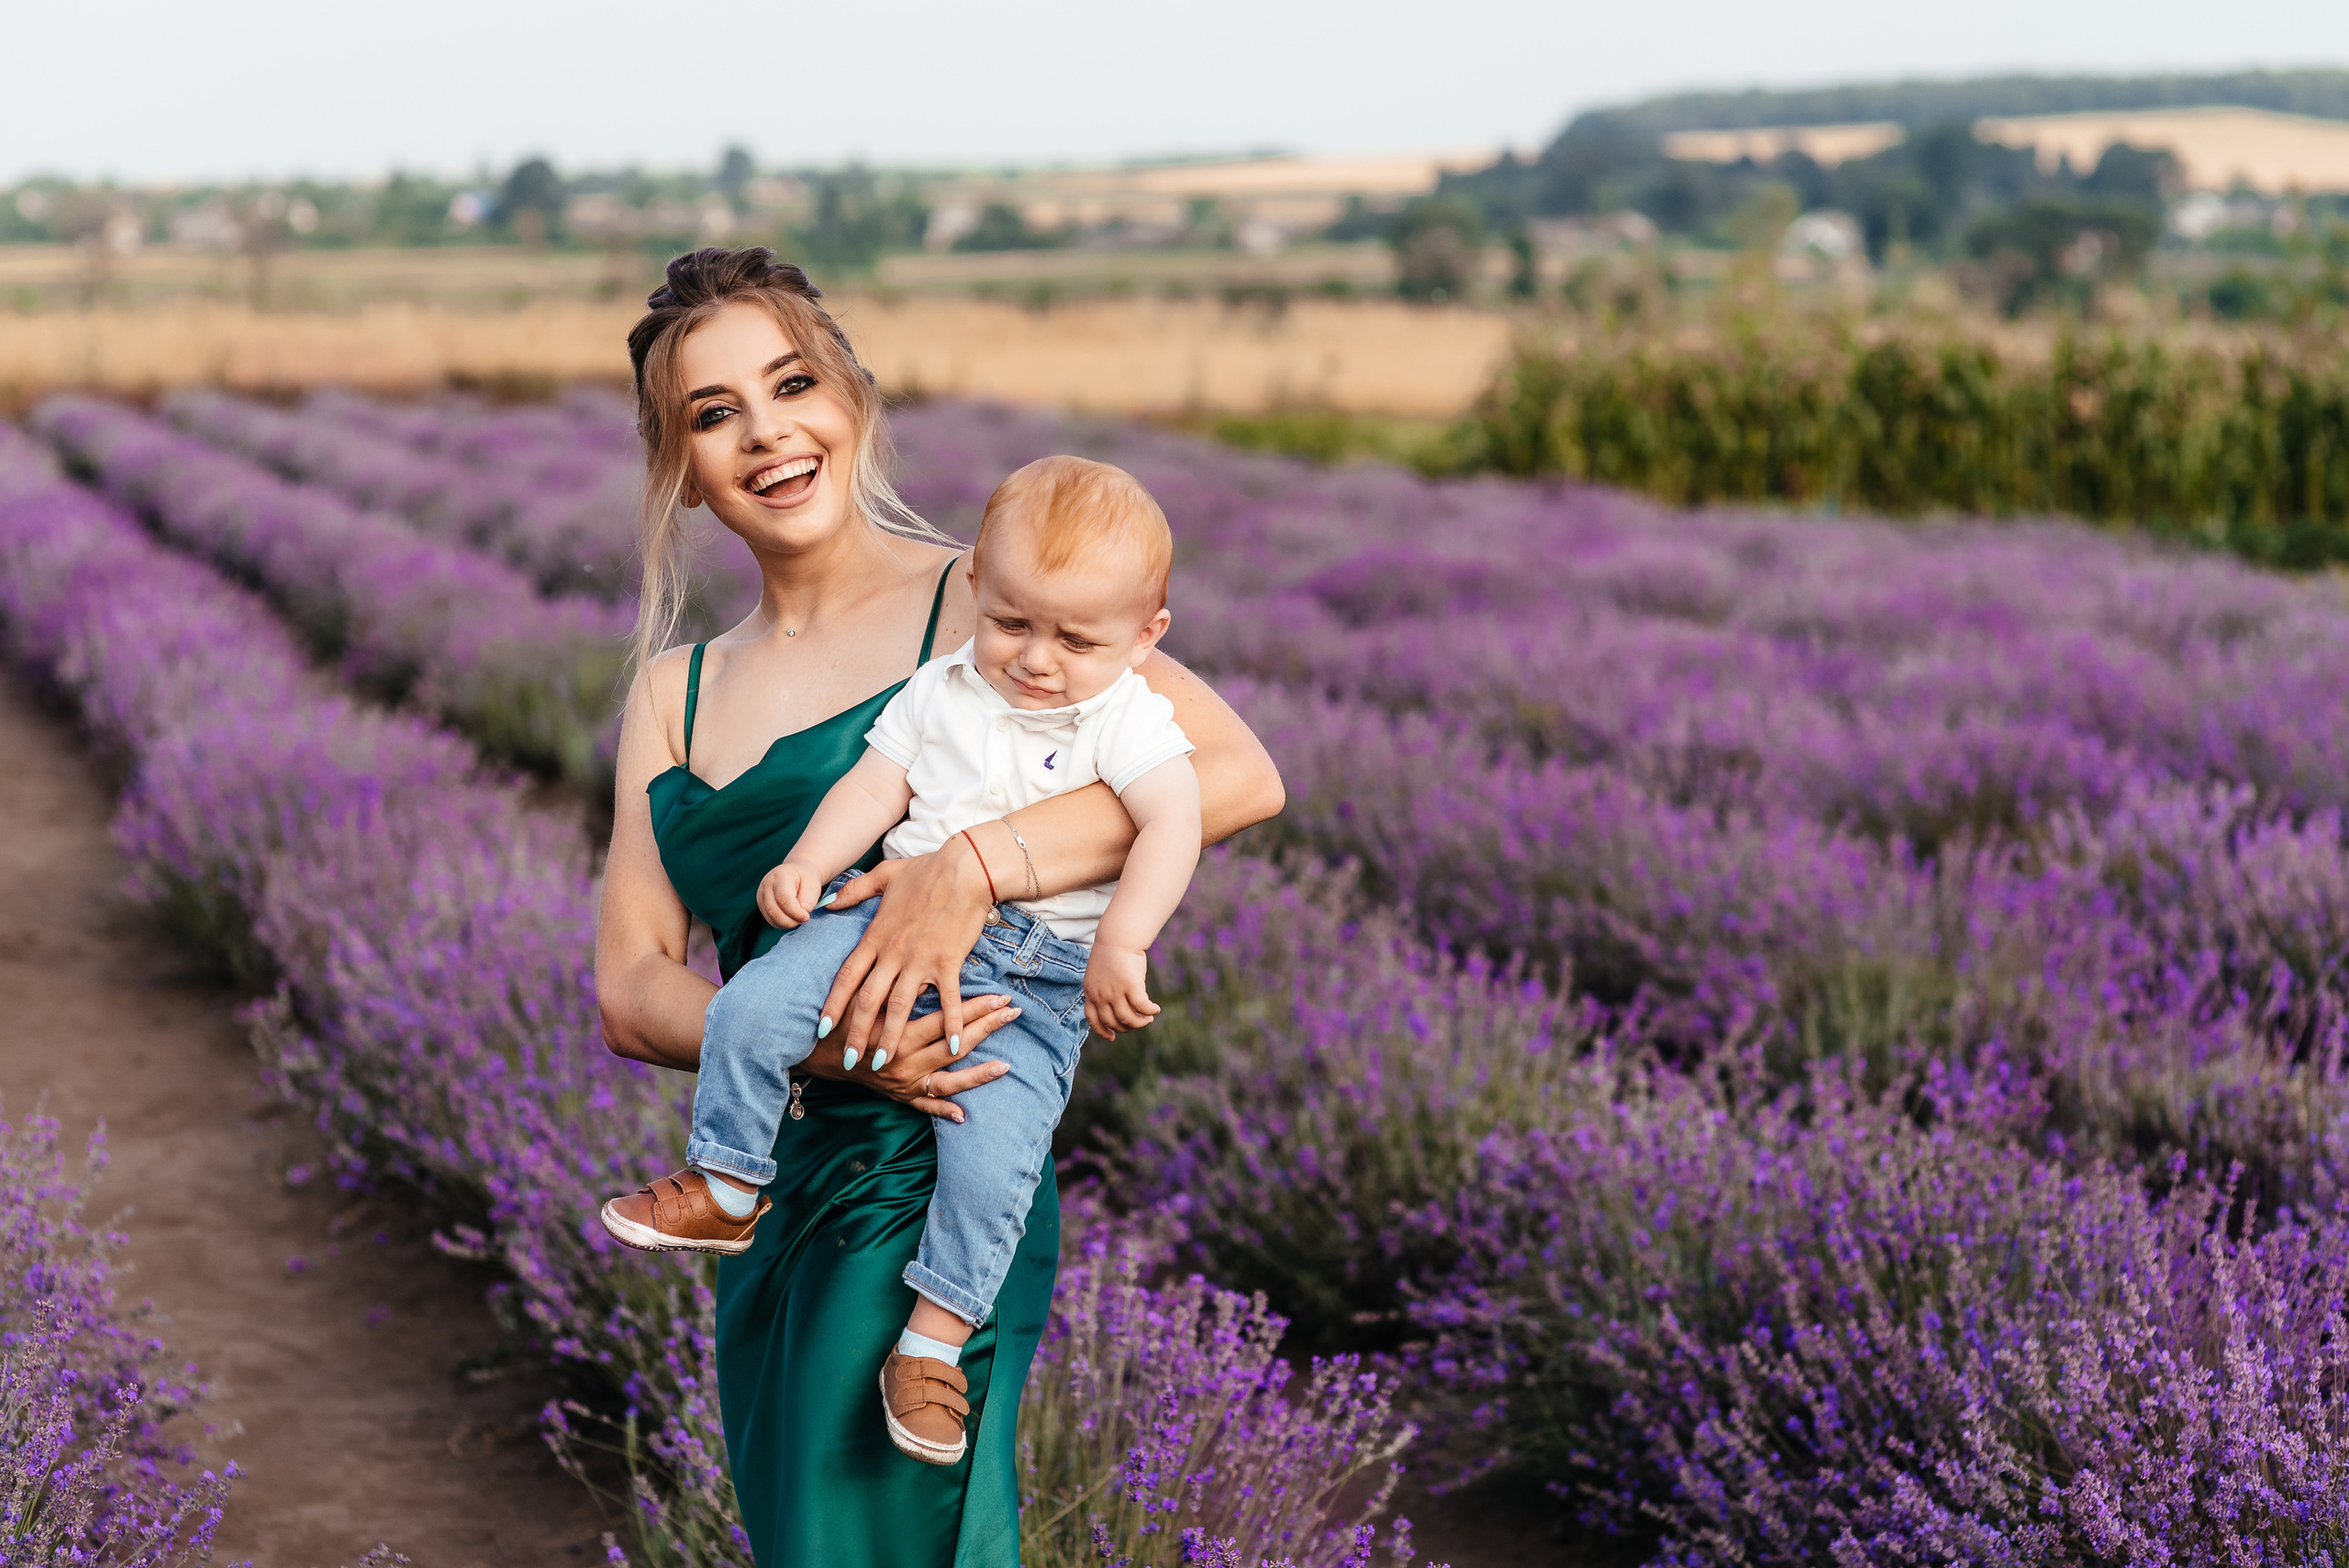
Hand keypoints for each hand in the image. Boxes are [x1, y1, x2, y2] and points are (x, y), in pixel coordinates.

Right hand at [756, 860, 833, 928]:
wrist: (796, 872)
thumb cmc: (805, 878)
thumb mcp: (813, 884)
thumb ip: (809, 901)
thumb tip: (801, 916)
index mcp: (780, 876)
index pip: (783, 898)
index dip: (795, 912)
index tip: (806, 916)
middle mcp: (766, 886)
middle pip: (774, 911)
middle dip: (791, 921)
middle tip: (804, 918)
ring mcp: (761, 896)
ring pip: (772, 918)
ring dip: (788, 923)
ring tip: (799, 916)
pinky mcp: (762, 905)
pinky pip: (771, 921)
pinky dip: (783, 923)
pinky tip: (792, 917)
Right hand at [801, 991, 1020, 1121]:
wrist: (815, 1053)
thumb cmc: (839, 1020)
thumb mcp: (861, 1000)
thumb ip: (892, 990)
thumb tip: (929, 972)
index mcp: (897, 1036)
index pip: (946, 1020)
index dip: (974, 1007)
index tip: (1000, 994)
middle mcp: (904, 1064)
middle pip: (954, 1046)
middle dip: (986, 1028)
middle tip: (1013, 1013)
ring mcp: (904, 1084)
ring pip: (948, 1081)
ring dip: (979, 1074)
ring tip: (1006, 1065)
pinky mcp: (899, 1098)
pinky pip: (924, 1108)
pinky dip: (943, 1112)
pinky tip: (965, 1115)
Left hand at [817, 840, 994, 1069]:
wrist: (965, 867)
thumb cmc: (927, 869)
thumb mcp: (883, 875)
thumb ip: (853, 892)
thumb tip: (827, 903)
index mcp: (877, 936)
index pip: (847, 976)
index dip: (833, 1005)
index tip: (821, 1028)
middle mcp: (894, 952)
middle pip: (869, 1000)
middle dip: (856, 1034)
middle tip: (849, 1061)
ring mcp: (921, 959)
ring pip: (900, 1006)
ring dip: (891, 1037)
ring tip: (884, 1062)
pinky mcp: (949, 962)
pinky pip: (948, 1000)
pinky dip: (951, 1024)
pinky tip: (952, 1046)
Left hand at [1083, 946, 1160, 1039]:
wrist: (1118, 937)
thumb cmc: (1112, 954)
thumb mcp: (1100, 976)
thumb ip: (1104, 992)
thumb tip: (1117, 1008)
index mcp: (1091, 993)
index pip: (1093, 1020)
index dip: (1102, 1031)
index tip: (1112, 1037)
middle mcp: (1101, 995)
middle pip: (1113, 1022)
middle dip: (1127, 1027)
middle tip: (1138, 1022)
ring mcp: (1115, 992)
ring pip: (1128, 1019)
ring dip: (1140, 1022)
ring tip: (1148, 1018)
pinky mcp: (1130, 986)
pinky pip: (1142, 1006)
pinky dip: (1150, 1011)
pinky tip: (1156, 1009)